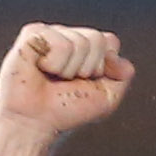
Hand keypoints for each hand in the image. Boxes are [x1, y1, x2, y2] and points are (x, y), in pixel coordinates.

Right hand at [0, 24, 134, 141]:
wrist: (35, 123)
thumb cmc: (66, 111)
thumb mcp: (106, 99)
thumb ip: (122, 76)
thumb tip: (122, 58)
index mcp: (85, 48)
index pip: (109, 42)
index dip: (103, 67)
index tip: (86, 83)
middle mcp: (68, 36)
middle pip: (97, 39)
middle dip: (88, 69)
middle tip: (66, 83)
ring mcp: (51, 33)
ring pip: (80, 42)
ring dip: (69, 70)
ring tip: (52, 78)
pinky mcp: (33, 33)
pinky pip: (60, 44)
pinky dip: (54, 64)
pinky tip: (40, 69)